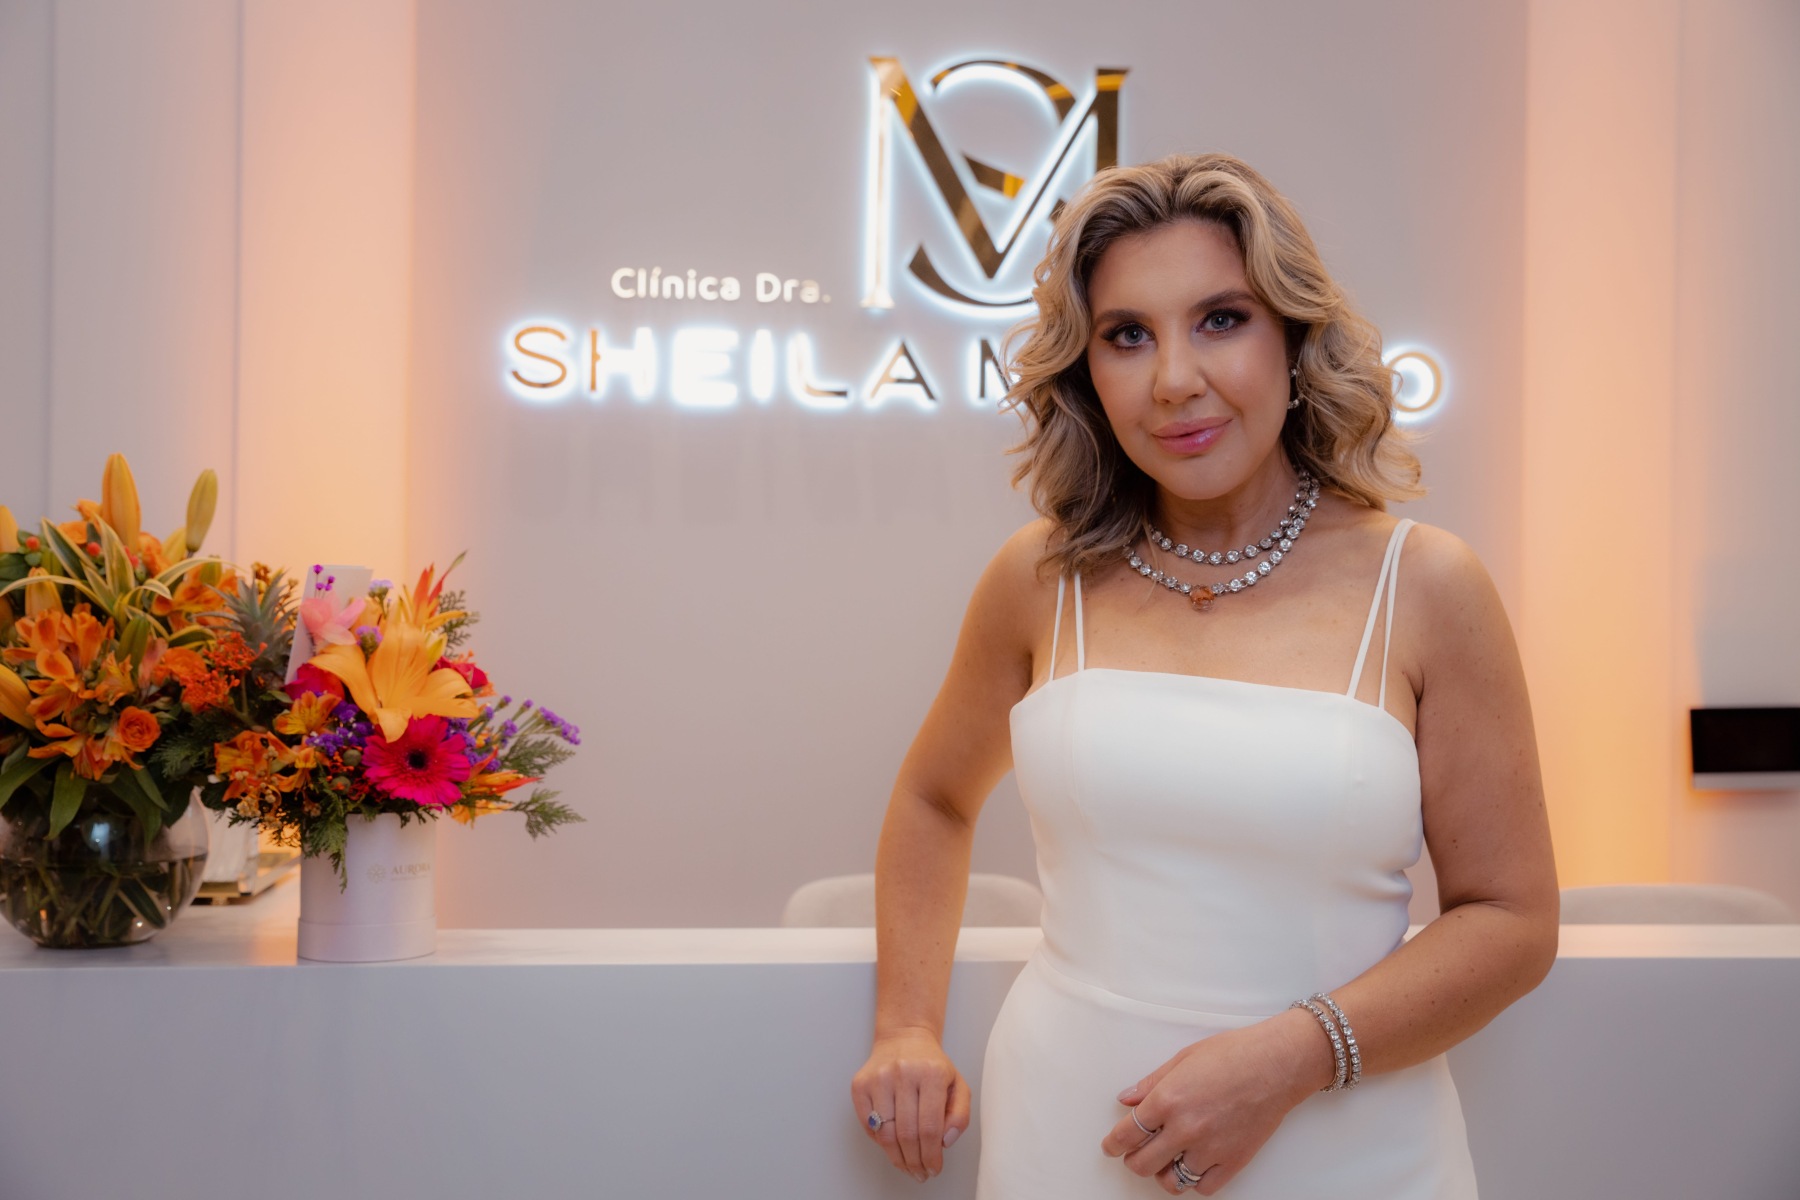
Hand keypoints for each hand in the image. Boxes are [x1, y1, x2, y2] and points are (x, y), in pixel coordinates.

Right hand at [851, 1027, 972, 1181]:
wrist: (904, 1037)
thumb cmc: (932, 1066)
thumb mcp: (958, 1085)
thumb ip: (960, 1115)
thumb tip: (945, 1141)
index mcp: (931, 1073)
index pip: (930, 1128)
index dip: (931, 1155)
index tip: (934, 1168)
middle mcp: (903, 1073)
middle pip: (906, 1134)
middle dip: (915, 1161)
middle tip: (920, 1172)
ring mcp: (878, 1078)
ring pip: (885, 1133)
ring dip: (897, 1157)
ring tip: (907, 1165)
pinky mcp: (860, 1084)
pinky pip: (868, 1124)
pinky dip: (879, 1141)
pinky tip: (891, 1146)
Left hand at [1100, 1010, 1324, 1194]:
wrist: (1277, 1064)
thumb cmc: (1235, 1054)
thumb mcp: (1183, 1059)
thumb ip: (1150, 1083)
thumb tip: (1126, 1099)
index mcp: (1167, 1099)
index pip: (1126, 1133)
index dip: (1113, 1144)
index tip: (1111, 1147)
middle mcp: (1185, 1128)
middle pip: (1142, 1163)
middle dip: (1132, 1160)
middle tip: (1134, 1154)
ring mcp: (1209, 1148)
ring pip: (1171, 1181)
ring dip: (1162, 1173)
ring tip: (1164, 1162)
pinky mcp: (1233, 1161)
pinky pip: (1203, 1188)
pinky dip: (1193, 1182)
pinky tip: (1192, 1167)